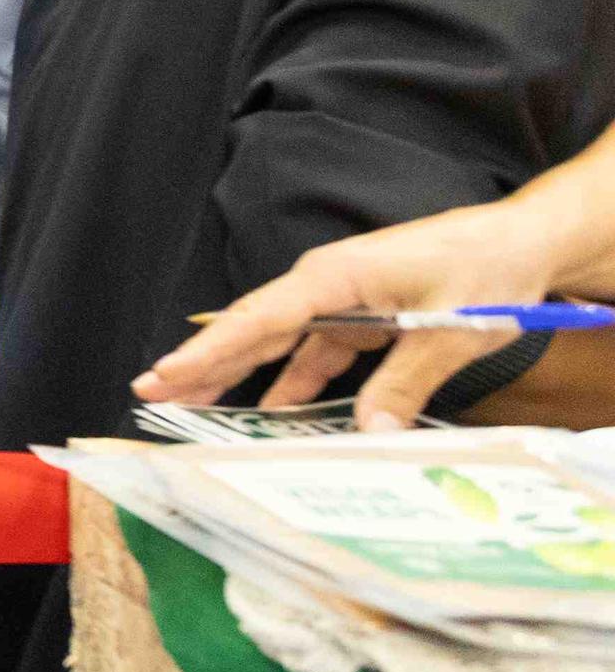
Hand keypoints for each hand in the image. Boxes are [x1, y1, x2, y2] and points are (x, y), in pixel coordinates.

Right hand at [135, 194, 569, 427]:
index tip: (167, 373)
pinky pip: (316, 352)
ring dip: (240, 375)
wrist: (521, 241)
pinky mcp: (362, 315)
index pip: (261, 317)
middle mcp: (327, 284)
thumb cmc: (485, 267)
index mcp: (336, 276)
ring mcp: (342, 300)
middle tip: (150, 391)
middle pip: (254, 329)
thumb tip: (369, 430)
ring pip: (278, 343)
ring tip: (193, 405)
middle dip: (202, 362)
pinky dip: (294, 381)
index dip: (211, 350)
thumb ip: (406, 381)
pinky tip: (274, 410)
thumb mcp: (450, 328)